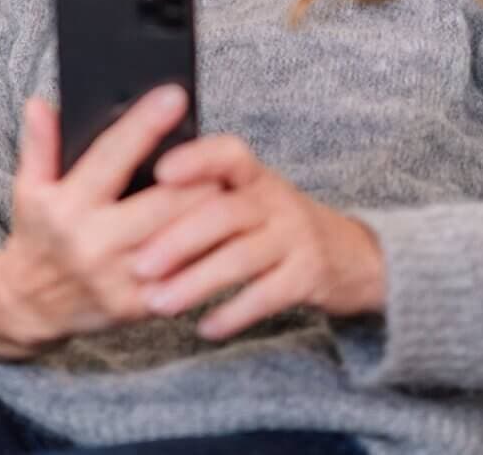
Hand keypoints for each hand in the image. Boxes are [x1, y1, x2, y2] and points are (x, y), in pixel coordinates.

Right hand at [0, 85, 220, 351]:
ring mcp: (118, 279)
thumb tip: (40, 102)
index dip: (144, 124)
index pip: (110, 156)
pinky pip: (184, 275)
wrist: (30, 307)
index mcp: (66, 206)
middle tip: (223, 152)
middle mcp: (92, 244)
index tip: (173, 95)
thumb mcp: (29, 188)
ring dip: (210, 212)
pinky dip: (207, 250)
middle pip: (163, 203)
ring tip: (231, 184)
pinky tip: (225, 228)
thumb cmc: (38, 234)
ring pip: (181, 240)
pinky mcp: (138, 306)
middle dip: (198, 176)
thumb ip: (38, 144)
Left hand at [129, 134, 385, 340]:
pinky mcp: (308, 276)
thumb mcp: (249, 194)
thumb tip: (132, 201)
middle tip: (138, 265)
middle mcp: (276, 199)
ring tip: (158, 304)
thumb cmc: (273, 221)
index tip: (160, 172)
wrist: (349, 254)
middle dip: (178, 239)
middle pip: (225, 212)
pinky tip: (204, 327)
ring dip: (196, 282)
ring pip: (241, 257)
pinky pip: (267, 295)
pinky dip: (233, 313)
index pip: (228, 154)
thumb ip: (205, 193)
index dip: (197, 159)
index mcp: (254, 175)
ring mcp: (295, 237)